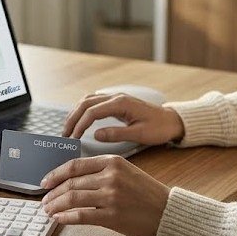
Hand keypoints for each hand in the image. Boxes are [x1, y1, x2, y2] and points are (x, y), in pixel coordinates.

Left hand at [40, 155, 170, 235]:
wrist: (166, 210)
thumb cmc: (146, 192)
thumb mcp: (125, 170)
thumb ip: (102, 170)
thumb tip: (73, 177)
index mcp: (112, 161)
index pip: (75, 165)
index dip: (56, 173)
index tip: (46, 181)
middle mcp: (110, 176)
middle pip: (71, 182)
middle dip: (53, 192)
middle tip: (44, 199)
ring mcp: (111, 196)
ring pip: (73, 198)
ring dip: (56, 205)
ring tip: (49, 209)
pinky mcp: (112, 215)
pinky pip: (82, 215)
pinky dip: (66, 217)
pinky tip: (59, 219)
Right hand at [62, 93, 184, 144]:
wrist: (171, 120)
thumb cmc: (158, 128)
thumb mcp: (139, 134)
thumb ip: (117, 134)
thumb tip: (95, 135)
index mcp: (121, 103)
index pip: (92, 112)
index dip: (80, 124)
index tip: (73, 138)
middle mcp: (116, 97)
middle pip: (86, 103)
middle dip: (73, 118)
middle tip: (64, 134)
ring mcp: (115, 98)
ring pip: (88, 100)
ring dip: (76, 112)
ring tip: (69, 128)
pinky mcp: (116, 102)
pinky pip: (94, 102)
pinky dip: (83, 110)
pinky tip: (80, 120)